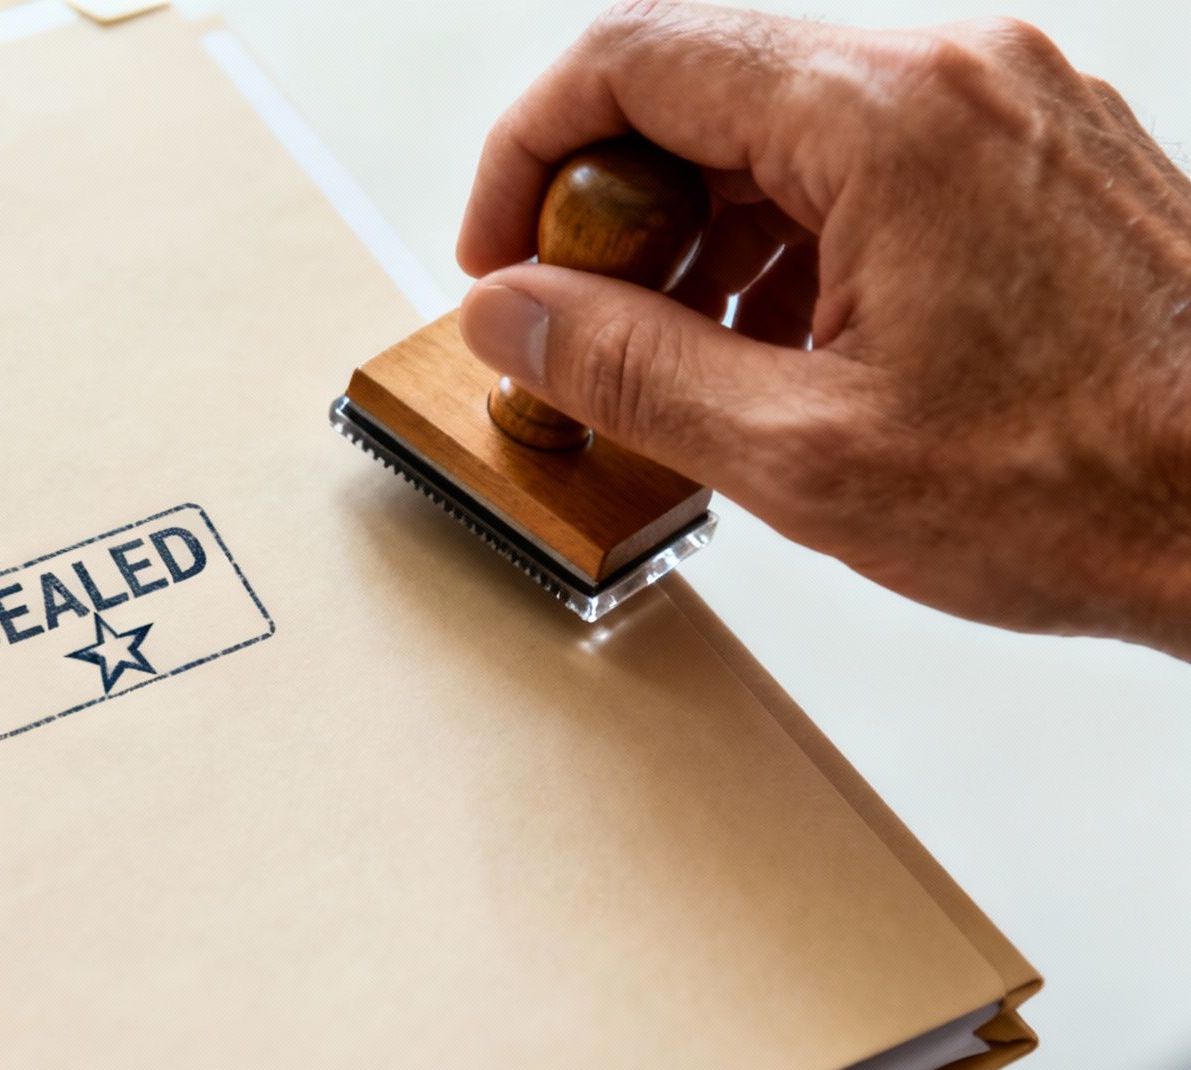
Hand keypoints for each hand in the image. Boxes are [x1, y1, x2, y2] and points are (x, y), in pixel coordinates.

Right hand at [456, 1, 1190, 657]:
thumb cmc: (1093, 484)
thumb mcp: (804, 453)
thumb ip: (624, 371)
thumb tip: (510, 318)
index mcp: (886, 114)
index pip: (629, 60)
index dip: (525, 159)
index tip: (501, 259)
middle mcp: (952, 73)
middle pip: (700, 82)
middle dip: (608, 206)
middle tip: (580, 325)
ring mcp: (1003, 104)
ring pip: (775, 120)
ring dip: (695, 229)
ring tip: (682, 359)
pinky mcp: (1032, 151)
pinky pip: (860, 154)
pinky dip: (785, 235)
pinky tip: (777, 345)